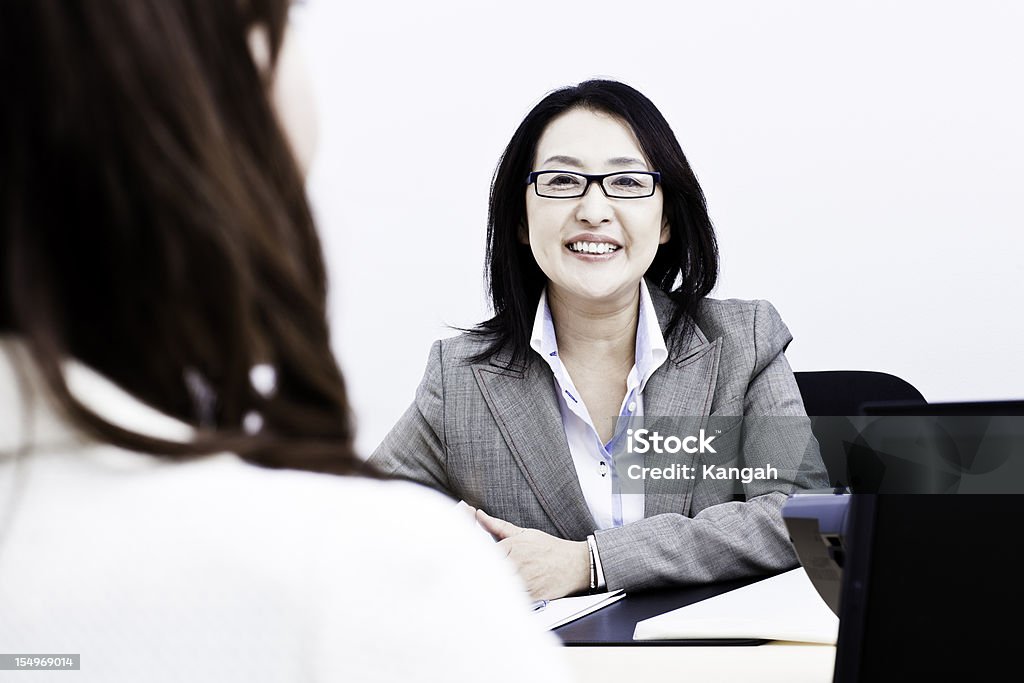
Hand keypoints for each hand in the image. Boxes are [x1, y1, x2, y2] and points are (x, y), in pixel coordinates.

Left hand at [475, 509, 589, 599]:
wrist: (576, 565)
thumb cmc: (549, 548)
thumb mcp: (524, 533)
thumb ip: (498, 526)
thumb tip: (479, 515)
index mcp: (510, 546)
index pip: (481, 555)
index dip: (474, 560)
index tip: (464, 565)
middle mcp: (516, 564)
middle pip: (488, 573)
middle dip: (481, 576)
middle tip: (469, 581)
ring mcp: (523, 581)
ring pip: (498, 588)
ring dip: (492, 588)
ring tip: (484, 591)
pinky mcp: (530, 597)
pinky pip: (512, 600)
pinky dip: (507, 600)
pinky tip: (503, 599)